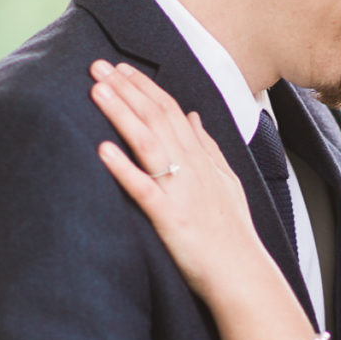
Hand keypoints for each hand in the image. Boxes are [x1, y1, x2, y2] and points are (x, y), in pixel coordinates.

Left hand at [91, 60, 275, 301]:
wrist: (243, 274)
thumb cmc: (233, 233)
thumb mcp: (227, 182)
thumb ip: (209, 148)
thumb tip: (195, 116)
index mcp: (202, 160)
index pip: (172, 112)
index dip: (146, 88)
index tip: (121, 68)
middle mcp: (192, 169)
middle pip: (157, 119)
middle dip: (127, 90)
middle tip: (98, 65)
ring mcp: (181, 192)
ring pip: (149, 143)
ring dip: (122, 114)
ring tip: (97, 91)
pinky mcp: (170, 219)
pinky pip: (144, 189)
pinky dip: (124, 169)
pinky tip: (102, 150)